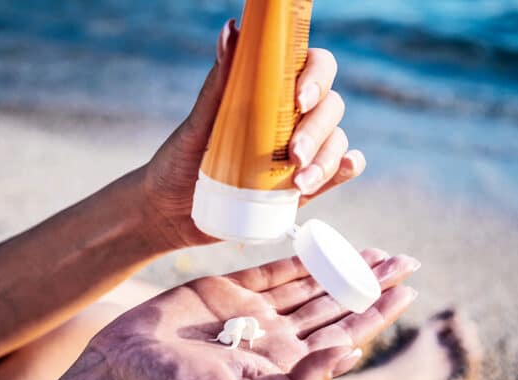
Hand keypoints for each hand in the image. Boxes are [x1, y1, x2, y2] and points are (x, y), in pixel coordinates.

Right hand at [86, 249, 419, 379]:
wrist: (122, 368)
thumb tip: (351, 355)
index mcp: (285, 365)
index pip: (344, 334)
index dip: (377, 312)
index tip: (408, 289)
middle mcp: (276, 337)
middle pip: (336, 305)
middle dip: (372, 284)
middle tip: (407, 261)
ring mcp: (253, 311)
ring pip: (312, 284)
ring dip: (346, 267)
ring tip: (379, 252)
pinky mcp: (229, 288)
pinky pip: (275, 268)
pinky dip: (303, 255)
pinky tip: (327, 244)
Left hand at [142, 20, 366, 248]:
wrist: (172, 213)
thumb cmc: (181, 160)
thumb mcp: (198, 123)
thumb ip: (220, 82)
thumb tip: (231, 29)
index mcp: (270, 93)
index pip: (312, 67)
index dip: (316, 76)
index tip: (299, 98)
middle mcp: (292, 118)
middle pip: (330, 107)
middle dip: (316, 129)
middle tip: (293, 153)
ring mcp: (300, 152)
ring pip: (336, 141)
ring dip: (327, 158)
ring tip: (299, 182)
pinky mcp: (302, 186)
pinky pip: (337, 172)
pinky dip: (345, 168)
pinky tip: (344, 167)